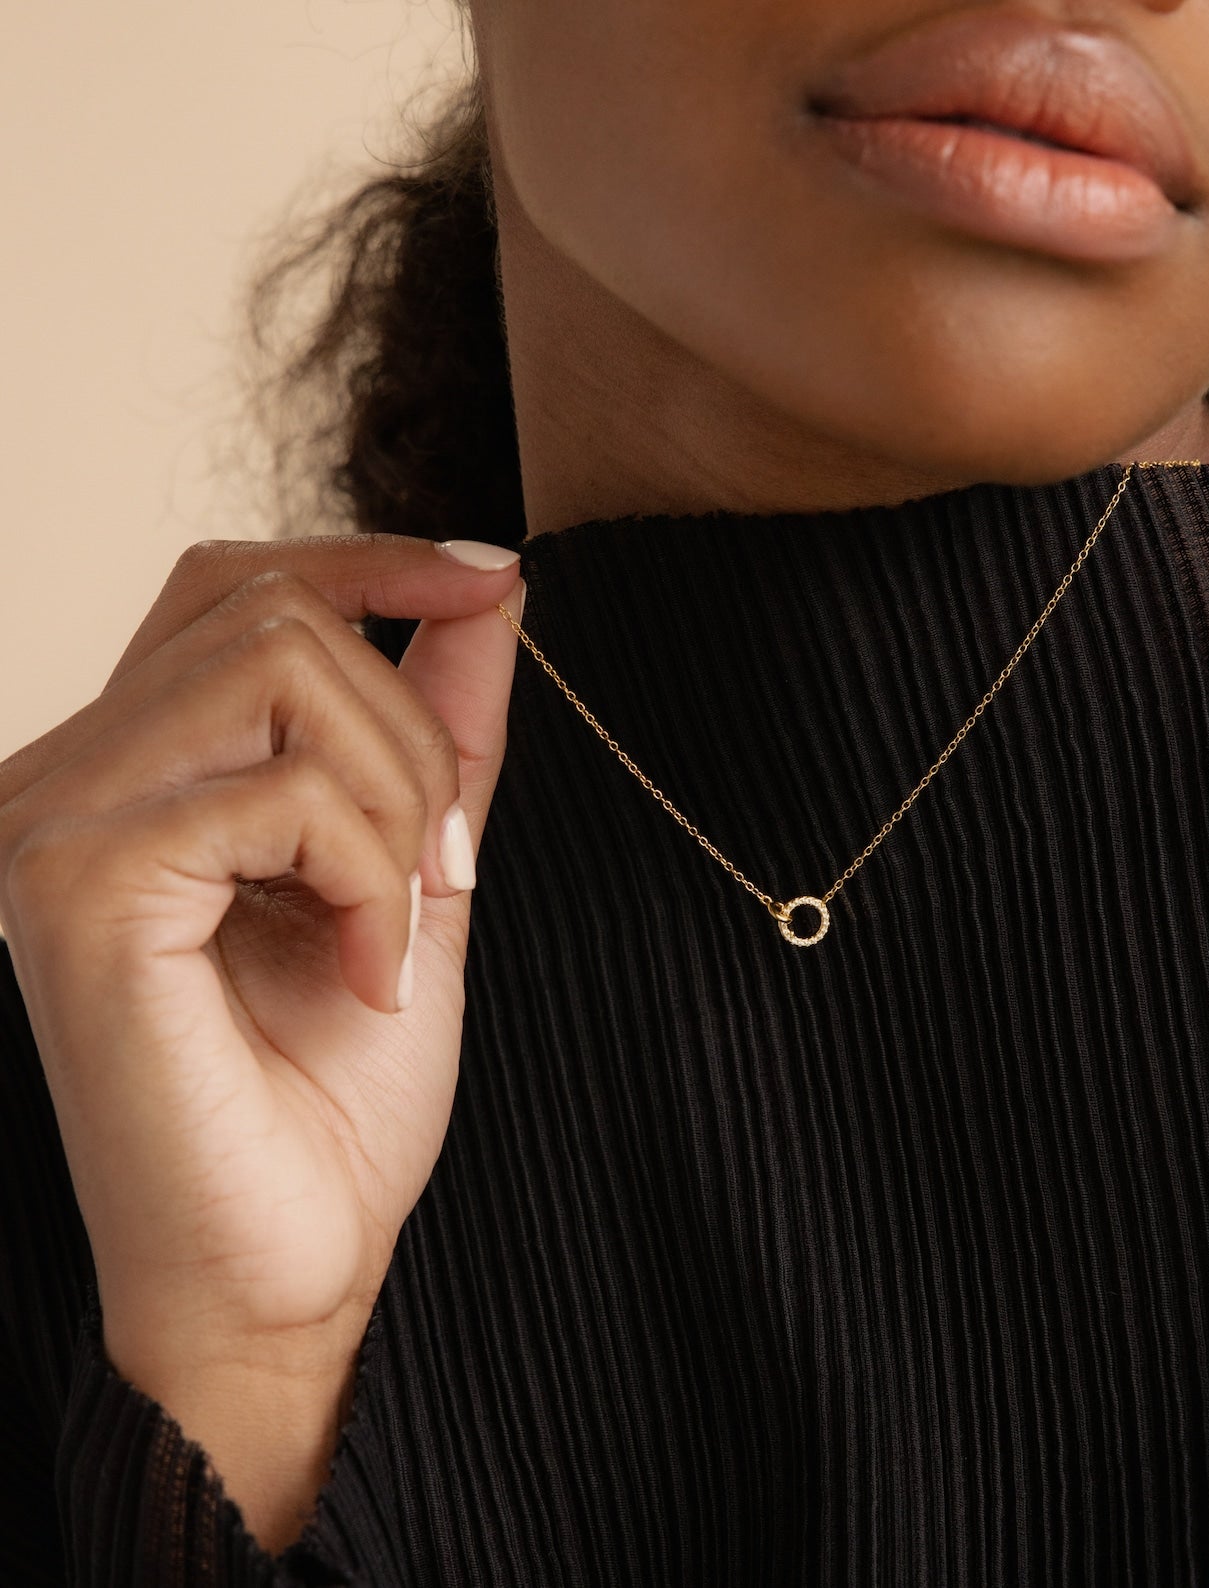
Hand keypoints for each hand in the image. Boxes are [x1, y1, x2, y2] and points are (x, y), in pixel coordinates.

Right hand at [0, 534, 523, 1364]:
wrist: (289, 1265)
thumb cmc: (337, 1090)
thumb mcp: (418, 866)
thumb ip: (441, 721)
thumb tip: (491, 583)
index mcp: (131, 771)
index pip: (232, 583)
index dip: (367, 556)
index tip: (492, 579)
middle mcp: (62, 778)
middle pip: (278, 613)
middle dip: (414, 733)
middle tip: (438, 869)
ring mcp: (52, 824)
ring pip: (285, 672)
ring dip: (400, 801)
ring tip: (397, 925)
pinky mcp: (79, 889)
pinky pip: (283, 791)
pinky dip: (372, 877)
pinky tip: (368, 976)